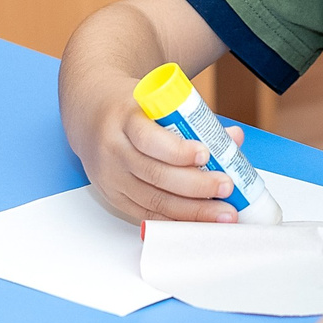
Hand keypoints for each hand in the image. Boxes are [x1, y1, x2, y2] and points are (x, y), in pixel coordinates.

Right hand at [72, 77, 247, 224]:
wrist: (89, 111)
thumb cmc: (130, 106)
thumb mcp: (156, 101)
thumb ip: (194, 119)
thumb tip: (233, 138)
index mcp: (124, 118)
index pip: (149, 139)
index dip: (178, 151)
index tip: (205, 154)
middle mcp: (113, 149)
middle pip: (155, 174)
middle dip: (196, 185)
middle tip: (226, 187)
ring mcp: (110, 177)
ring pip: (152, 199)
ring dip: (192, 210)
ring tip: (222, 213)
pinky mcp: (113, 196)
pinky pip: (146, 213)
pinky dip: (174, 219)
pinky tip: (198, 222)